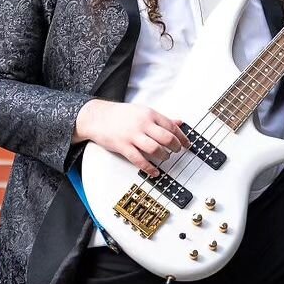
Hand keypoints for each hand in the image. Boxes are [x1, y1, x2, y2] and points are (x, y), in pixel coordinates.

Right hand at [73, 100, 190, 172]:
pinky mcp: (123, 146)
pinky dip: (149, 168)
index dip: (182, 137)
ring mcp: (132, 136)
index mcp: (149, 114)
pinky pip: (139, 160)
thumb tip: (179, 122)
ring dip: (163, 156)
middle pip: (166, 138)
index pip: (171, 126)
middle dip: (175, 147)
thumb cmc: (121, 115)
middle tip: (177, 151)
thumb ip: (161, 118)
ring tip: (165, 158)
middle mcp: (142, 124)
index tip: (187, 144)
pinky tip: (154, 171)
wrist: (97, 117)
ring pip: (155, 149)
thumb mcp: (143, 111)